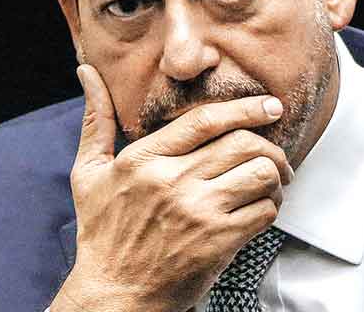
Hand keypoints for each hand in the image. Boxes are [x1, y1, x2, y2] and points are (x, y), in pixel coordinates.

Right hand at [50, 64, 292, 311]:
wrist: (113, 296)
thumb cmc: (102, 234)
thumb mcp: (88, 173)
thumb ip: (96, 120)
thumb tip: (87, 74)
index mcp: (142, 160)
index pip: (205, 120)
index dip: (245, 108)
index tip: (269, 106)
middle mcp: (171, 182)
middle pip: (242, 143)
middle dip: (270, 144)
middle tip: (276, 152)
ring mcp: (196, 213)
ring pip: (260, 174)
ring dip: (276, 176)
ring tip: (272, 181)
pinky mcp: (216, 242)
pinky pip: (263, 212)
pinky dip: (271, 207)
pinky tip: (261, 208)